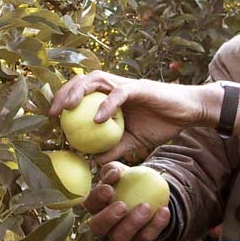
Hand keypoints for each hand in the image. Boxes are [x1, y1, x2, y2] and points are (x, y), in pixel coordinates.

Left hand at [50, 71, 214, 163]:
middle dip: (65, 92)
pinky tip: (98, 120)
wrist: (187, 113)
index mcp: (111, 96)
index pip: (82, 91)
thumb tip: (93, 161)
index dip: (64, 100)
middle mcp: (115, 86)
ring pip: (96, 79)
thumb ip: (114, 148)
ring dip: (79, 92)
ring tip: (68, 109)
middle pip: (83, 80)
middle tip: (53, 113)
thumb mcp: (133, 141)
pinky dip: (106, 105)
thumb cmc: (160, 123)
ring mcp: (126, 85)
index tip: (52, 119)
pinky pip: (119, 94)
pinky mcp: (140, 88)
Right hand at [84, 162, 170, 240]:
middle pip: (98, 227)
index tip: (110, 188)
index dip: (97, 198)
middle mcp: (104, 225)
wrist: (148, 192)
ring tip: (146, 206)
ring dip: (134, 223)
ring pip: (121, 237)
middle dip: (109, 217)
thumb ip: (113, 169)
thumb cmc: (127, 179)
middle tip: (123, 205)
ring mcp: (120, 236)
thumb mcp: (119, 170)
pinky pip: (146, 237)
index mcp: (96, 206)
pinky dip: (156, 225)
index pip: (90, 204)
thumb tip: (114, 173)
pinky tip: (164, 210)